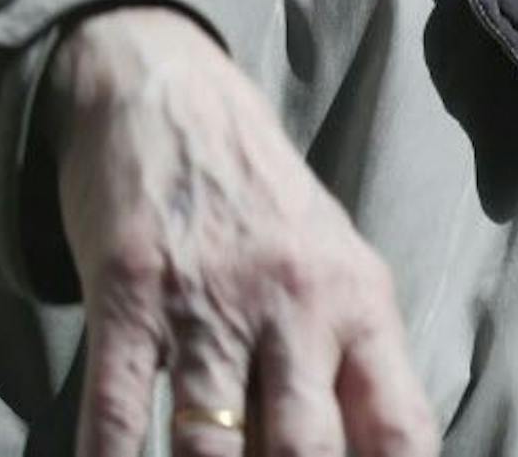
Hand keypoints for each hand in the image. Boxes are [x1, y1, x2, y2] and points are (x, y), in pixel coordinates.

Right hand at [44, 6, 436, 456]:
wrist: (175, 97)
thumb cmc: (263, 204)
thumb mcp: (336, 266)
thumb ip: (354, 360)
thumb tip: (374, 451)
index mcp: (359, 303)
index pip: (398, 424)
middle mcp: (296, 305)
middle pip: (308, 447)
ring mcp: (211, 301)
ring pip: (214, 442)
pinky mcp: (131, 292)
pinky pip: (119, 408)